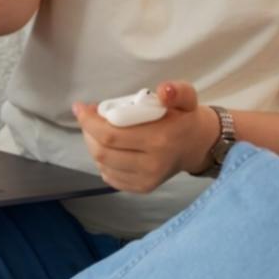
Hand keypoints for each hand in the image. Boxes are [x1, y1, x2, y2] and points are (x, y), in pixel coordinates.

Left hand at [71, 81, 217, 192]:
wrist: (198, 145)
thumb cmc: (185, 117)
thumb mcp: (186, 97)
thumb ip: (176, 90)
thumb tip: (163, 91)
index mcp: (159, 140)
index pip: (110, 135)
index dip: (88, 122)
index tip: (81, 107)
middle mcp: (151, 165)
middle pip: (102, 151)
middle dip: (88, 132)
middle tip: (89, 116)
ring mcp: (146, 180)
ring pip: (102, 164)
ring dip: (93, 145)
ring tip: (97, 129)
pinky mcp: (142, 188)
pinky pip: (109, 176)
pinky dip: (102, 160)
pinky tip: (108, 147)